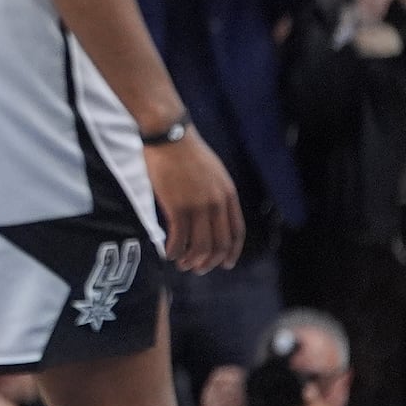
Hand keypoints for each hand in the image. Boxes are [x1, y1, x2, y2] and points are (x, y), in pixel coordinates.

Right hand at [144, 132, 243, 274]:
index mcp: (228, 194)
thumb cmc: (186, 152)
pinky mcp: (177, 207)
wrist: (169, 136)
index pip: (237, 232)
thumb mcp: (213, 172)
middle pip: (219, 244)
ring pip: (200, 247)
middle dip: (208, 263)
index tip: (225, 265)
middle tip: (197, 269)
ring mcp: (198, 206)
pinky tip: (168, 253)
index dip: (232, 252)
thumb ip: (216, 194)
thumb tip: (211, 216)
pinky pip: (178, 240)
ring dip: (190, 261)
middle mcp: (217, 203)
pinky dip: (174, 252)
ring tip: (181, 263)